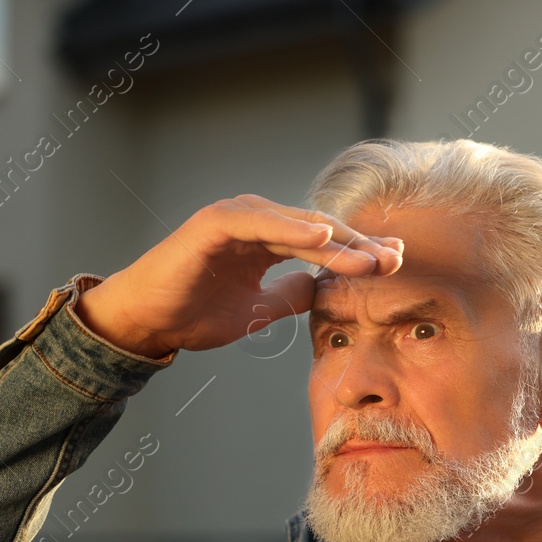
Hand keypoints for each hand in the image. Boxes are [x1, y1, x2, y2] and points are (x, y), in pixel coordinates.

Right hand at [73, 193, 403, 357]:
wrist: (146, 322)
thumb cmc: (193, 313)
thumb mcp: (258, 310)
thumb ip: (291, 295)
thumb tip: (322, 288)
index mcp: (267, 241)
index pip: (323, 243)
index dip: (358, 252)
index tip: (394, 263)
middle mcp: (256, 223)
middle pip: (318, 230)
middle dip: (359, 245)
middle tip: (395, 259)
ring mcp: (236, 219)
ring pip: (297, 226)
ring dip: (336, 241)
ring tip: (370, 257)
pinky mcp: (215, 223)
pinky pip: (261, 223)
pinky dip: (291, 228)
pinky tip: (322, 238)